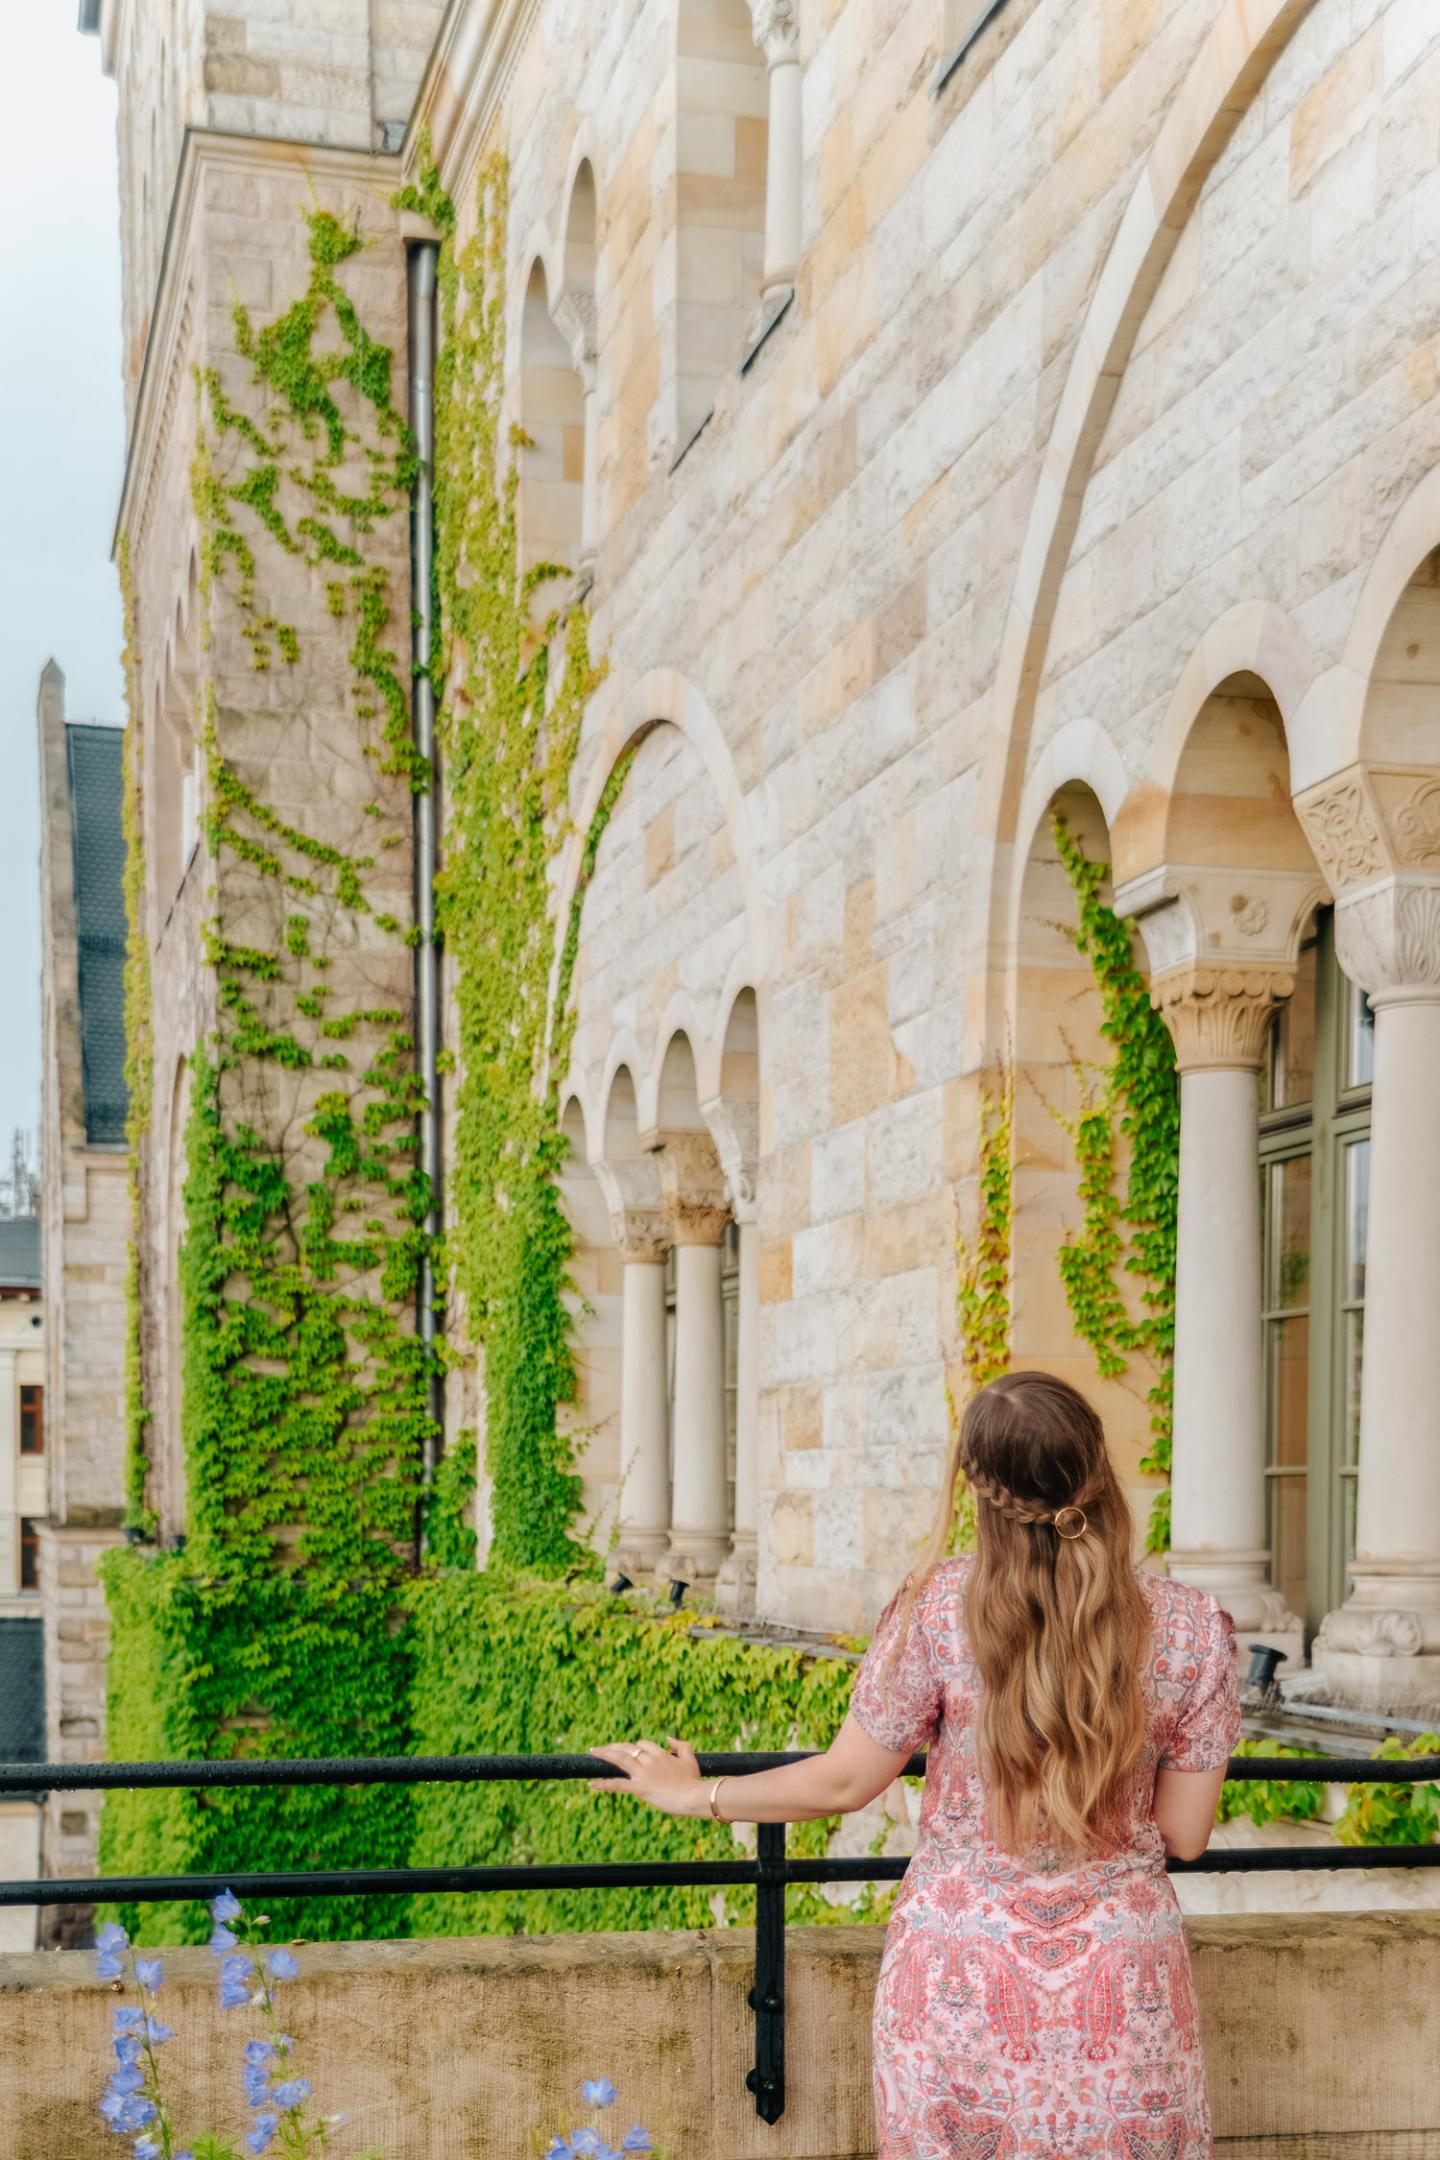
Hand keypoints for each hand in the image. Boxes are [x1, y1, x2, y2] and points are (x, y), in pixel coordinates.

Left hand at [587, 1736, 704, 1816]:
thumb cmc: (693, 1780)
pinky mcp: (640, 1788)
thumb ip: (681, 1745)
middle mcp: (649, 1760)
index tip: (631, 1753)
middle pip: (627, 1748)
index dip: (635, 1748)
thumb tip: (668, 1738)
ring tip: (593, 1751)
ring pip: (620, 1760)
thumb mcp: (690, 1759)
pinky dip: (604, 1784)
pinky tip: (591, 1784)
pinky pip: (618, 1784)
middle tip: (603, 1749)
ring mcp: (643, 1773)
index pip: (641, 1745)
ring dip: (605, 1754)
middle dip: (614, 1747)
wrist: (693, 1796)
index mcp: (660, 1753)